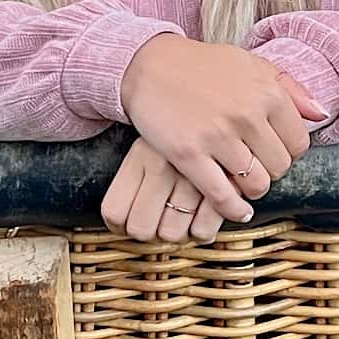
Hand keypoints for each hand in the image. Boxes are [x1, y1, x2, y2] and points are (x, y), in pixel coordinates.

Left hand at [101, 138, 223, 241]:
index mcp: (140, 156)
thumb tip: (122, 224)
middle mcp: (163, 167)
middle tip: (158, 223)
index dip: (119, 227)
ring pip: (171, 234)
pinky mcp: (224, 186)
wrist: (219, 104)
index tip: (128, 226)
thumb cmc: (181, 130)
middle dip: (149, 233)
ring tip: (182, 219)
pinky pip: (203, 232)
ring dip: (176, 234)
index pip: (114, 211)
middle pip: (141, 229)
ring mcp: (193, 177)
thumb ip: (134, 180)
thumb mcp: (149, 143)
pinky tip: (202, 218)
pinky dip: (201, 232)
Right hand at [120, 34, 325, 222]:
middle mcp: (247, 114)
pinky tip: (236, 210)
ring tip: (243, 185)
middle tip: (256, 168)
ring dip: (252, 190)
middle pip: (279, 167)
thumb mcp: (252, 64)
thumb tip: (320, 115)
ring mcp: (218, 135)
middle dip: (270, 172)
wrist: (151, 64)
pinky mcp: (189, 153)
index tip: (273, 153)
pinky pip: (221, 194)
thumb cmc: (204, 65)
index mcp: (267, 92)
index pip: (298, 143)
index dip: (288, 154)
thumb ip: (290, 87)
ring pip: (255, 184)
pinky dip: (232, 209)